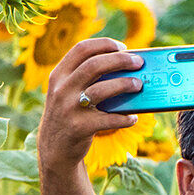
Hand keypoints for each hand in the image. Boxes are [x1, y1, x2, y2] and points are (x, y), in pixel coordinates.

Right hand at [37, 37, 145, 175]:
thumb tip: (125, 66)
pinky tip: (133, 118)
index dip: (104, 44)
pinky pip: (109, 119)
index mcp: (58, 75)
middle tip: (138, 62)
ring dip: (125, 85)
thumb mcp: (66, 93)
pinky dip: (125, 118)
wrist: (54, 150)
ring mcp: (69, 109)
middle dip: (121, 60)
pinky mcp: (79, 128)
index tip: (122, 47)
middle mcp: (61, 89)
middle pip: (94, 65)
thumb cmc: (69, 115)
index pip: (82, 49)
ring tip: (139, 85)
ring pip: (102, 89)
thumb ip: (85, 78)